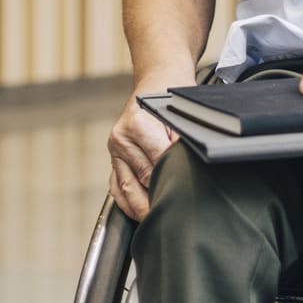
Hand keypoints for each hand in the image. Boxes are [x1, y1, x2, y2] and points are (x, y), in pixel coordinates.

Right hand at [105, 86, 178, 219]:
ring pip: (126, 189)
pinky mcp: (114, 160)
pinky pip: (117, 188)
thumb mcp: (181, 114)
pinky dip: (128, 204)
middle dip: (158, 199)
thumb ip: (181, 142)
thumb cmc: (172, 98)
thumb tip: (188, 168)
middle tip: (177, 216)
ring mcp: (115, 151)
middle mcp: (121, 139)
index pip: (158, 161)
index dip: (174, 177)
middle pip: (142, 179)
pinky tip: (141, 214)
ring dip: (142, 208)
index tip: (188, 194)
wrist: (157, 81)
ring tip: (158, 222)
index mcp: (137, 124)